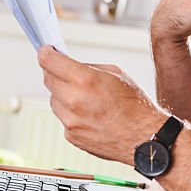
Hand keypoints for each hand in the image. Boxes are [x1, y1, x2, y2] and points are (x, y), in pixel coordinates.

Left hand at [38, 45, 168, 164]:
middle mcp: (73, 101)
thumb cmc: (135, 106)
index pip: (49, 62)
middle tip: (65, 72)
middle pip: (48, 80)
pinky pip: (63, 118)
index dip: (45, 54)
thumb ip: (89, 68)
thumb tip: (71, 67)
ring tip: (86, 98)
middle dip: (55, 73)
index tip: (46, 51)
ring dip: (63, 95)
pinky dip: (71, 114)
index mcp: (85, 80)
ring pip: (54, 100)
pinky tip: (90, 115)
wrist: (144, 138)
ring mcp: (70, 121)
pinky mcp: (71, 136)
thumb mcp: (116, 74)